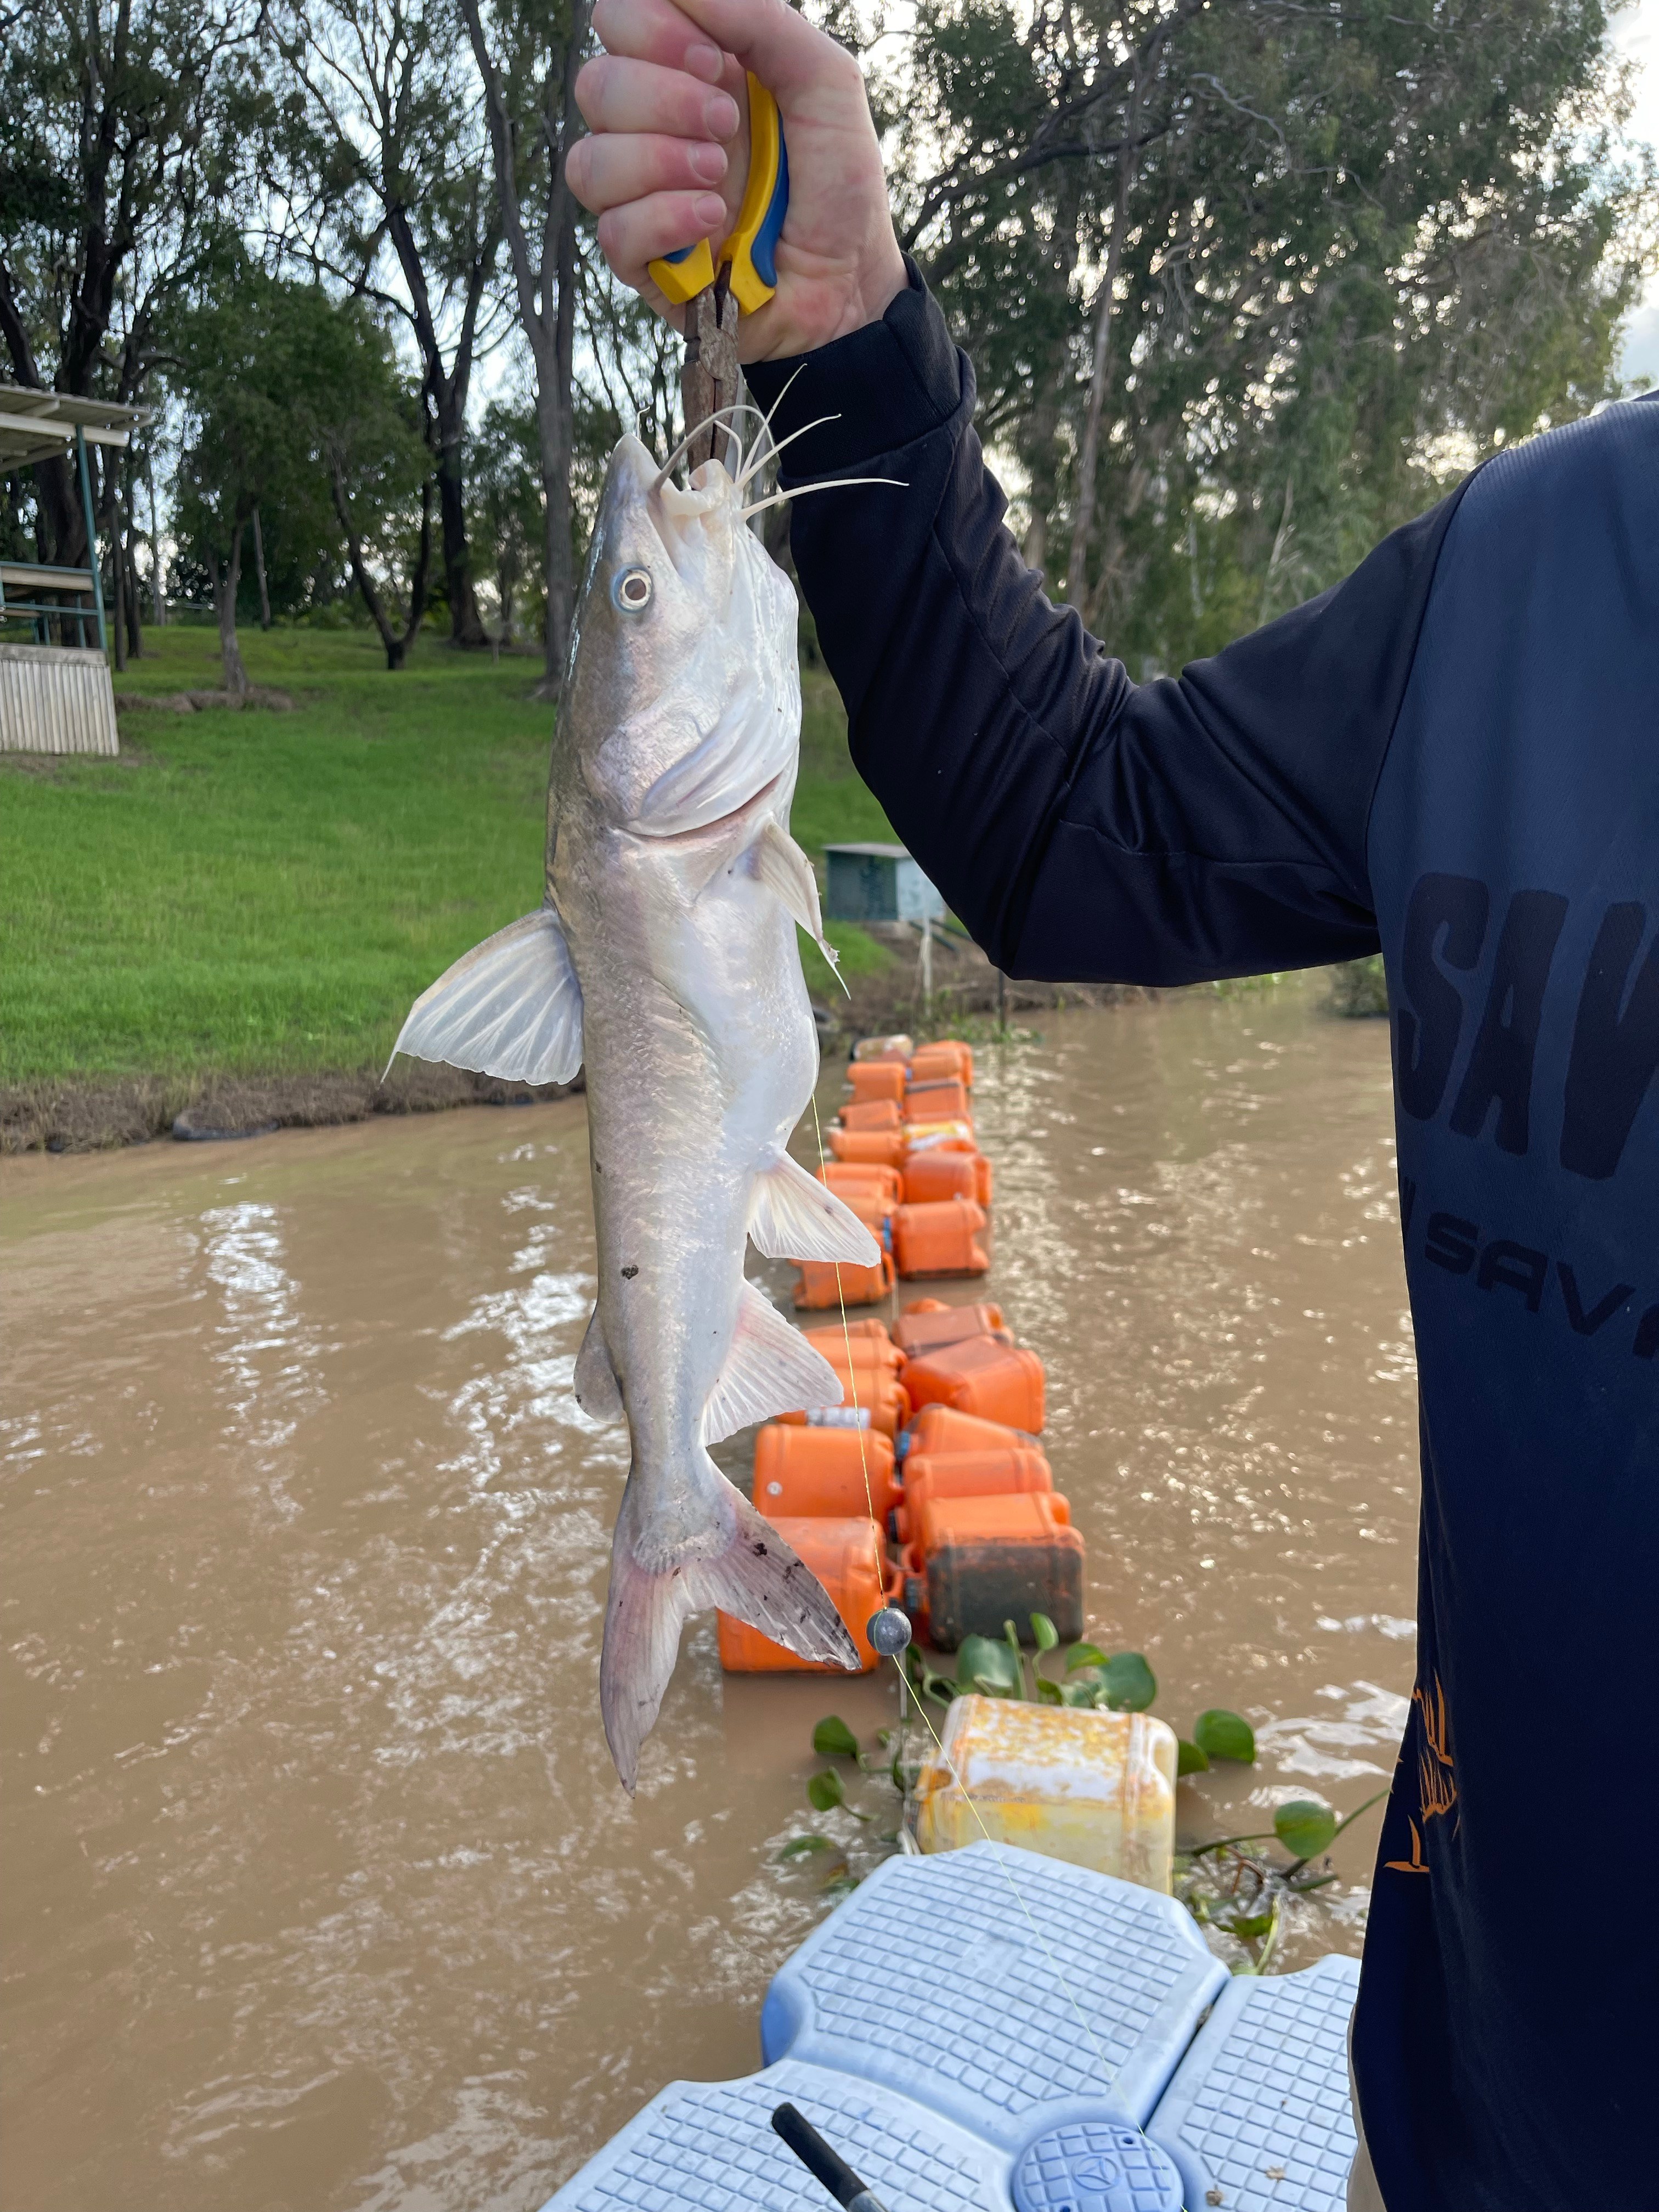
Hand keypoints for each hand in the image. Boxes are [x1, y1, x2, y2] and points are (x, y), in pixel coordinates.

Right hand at [566, 0, 908, 359]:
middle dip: (661, 96)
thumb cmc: (838, 185)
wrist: (849, 286)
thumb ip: (763, 20)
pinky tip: (715, 226)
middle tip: (726, 122)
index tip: (715, 59)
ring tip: (720, 180)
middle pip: (594, 83)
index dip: (651, 26)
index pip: (618, 19)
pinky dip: (667, 219)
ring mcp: (643, 195)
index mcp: (690, 73)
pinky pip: (612, 229)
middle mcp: (655, 128)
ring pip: (589, 158)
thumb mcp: (825, 83)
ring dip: (659, 160)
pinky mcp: (642, 260)